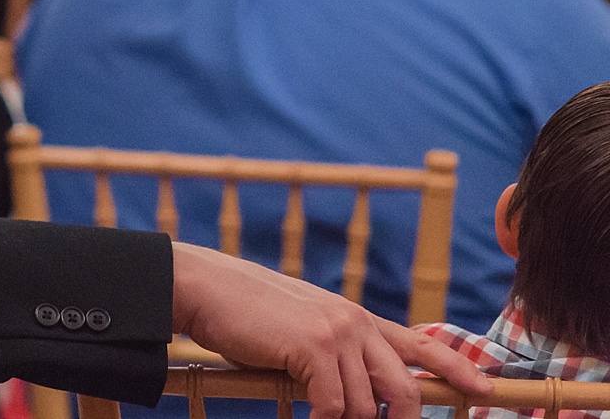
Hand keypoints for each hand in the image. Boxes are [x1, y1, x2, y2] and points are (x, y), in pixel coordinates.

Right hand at [171, 243, 490, 418]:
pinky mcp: (314, 347)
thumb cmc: (247, 312)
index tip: (486, 389)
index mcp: (355, 317)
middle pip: (404, 390)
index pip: (421, 345)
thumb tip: (359, 392)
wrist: (208, 288)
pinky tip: (304, 413)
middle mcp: (355, 322)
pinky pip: (333, 406)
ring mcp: (337, 333)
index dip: (457, 369)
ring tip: (317, 412)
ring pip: (365, 406)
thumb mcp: (304, 325)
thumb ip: (338, 350)